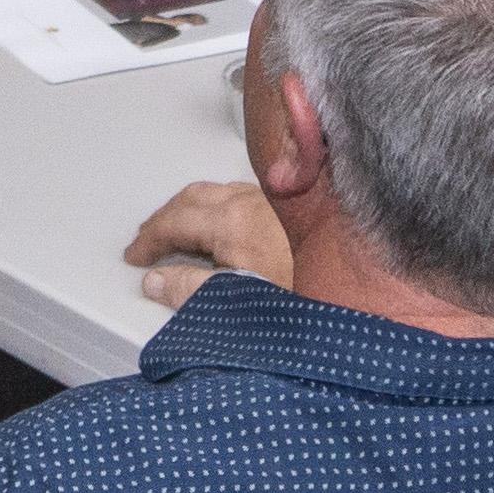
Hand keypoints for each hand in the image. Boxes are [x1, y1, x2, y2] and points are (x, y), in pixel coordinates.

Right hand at [125, 179, 291, 308]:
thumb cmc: (307, 290)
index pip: (173, 222)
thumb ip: (190, 290)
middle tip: (148, 240)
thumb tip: (156, 282)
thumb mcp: (238, 299)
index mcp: (232, 222)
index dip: (148, 240)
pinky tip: (225, 225)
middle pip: (192, 198)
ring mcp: (272, 203)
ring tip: (180, 231)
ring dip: (192, 209)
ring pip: (218, 193)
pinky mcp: (291, 210)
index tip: (136, 256)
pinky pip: (240, 197)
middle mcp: (251, 203)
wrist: (358, 288)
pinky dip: (218, 208)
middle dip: (165, 217)